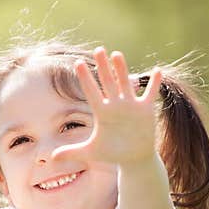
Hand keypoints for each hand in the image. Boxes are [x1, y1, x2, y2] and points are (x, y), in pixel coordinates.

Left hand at [51, 46, 162, 165]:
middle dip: (103, 67)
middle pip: (107, 82)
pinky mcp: (145, 110)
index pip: (92, 92)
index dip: (85, 79)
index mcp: (102, 112)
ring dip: (122, 69)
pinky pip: (150, 94)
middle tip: (98, 50)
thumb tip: (51, 157)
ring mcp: (130, 105)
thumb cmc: (111, 153)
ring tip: (117, 54)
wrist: (132, 158)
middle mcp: (115, 105)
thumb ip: (71, 152)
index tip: (77, 64)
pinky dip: (154, 83)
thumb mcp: (91, 152)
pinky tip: (156, 71)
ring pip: (125, 83)